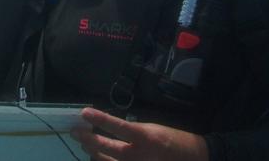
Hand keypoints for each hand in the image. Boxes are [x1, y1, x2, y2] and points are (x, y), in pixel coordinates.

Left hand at [72, 107, 208, 160]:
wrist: (193, 159)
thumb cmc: (172, 140)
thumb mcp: (152, 128)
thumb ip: (132, 131)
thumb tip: (110, 129)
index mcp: (145, 137)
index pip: (117, 126)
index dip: (99, 119)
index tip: (84, 112)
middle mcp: (139, 155)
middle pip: (108, 149)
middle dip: (89, 139)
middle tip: (76, 131)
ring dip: (94, 153)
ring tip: (85, 144)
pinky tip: (98, 158)